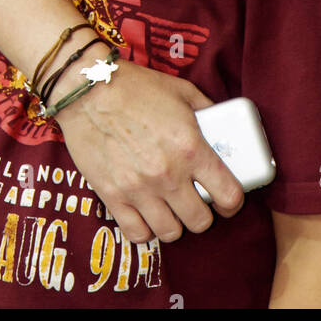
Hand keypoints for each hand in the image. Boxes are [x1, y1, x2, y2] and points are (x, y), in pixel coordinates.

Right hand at [55, 59, 243, 243]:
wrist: (88, 89)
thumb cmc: (135, 87)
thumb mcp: (182, 91)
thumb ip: (207, 112)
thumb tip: (222, 127)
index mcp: (191, 147)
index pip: (228, 195)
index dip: (232, 202)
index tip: (226, 200)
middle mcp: (168, 174)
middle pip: (200, 221)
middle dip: (202, 213)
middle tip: (194, 200)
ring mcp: (139, 189)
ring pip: (170, 232)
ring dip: (174, 222)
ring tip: (169, 207)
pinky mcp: (112, 196)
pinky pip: (137, 233)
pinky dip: (145, 228)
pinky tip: (145, 212)